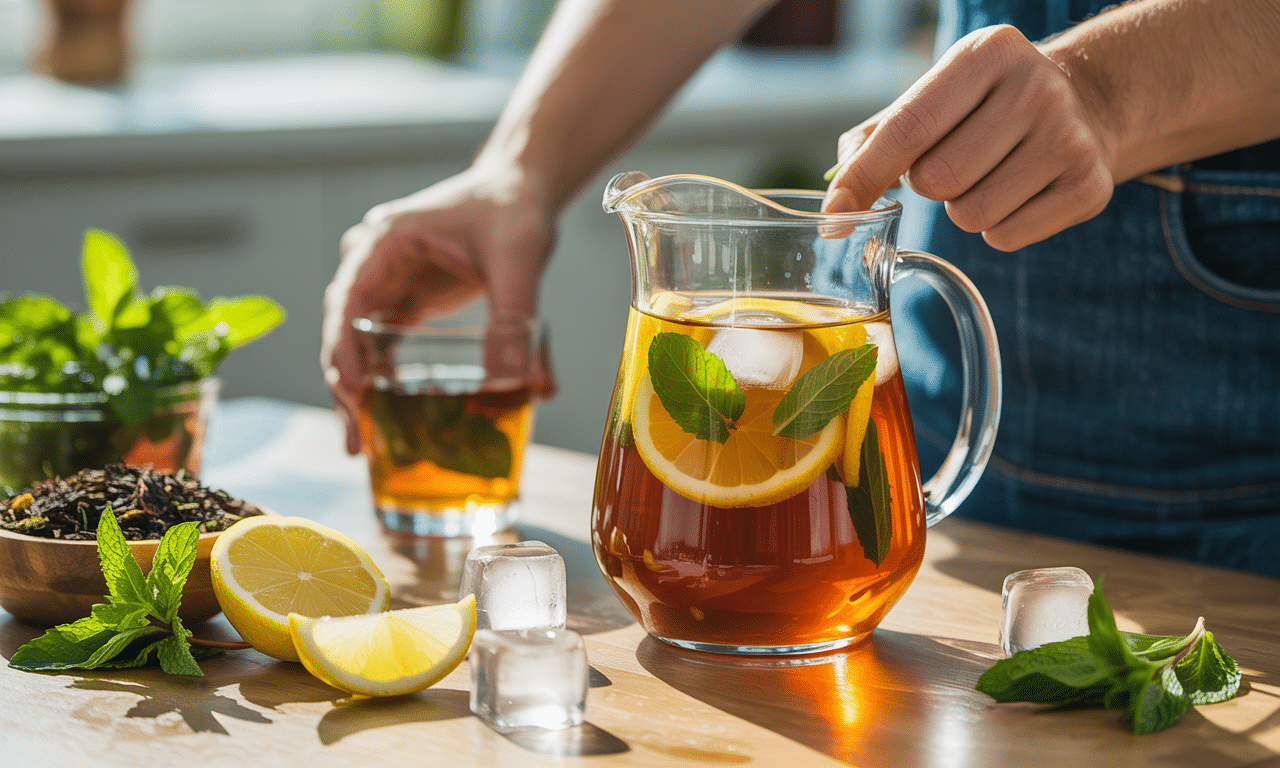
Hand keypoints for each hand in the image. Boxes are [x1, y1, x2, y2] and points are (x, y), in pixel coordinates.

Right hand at [322, 165, 558, 454]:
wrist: (521, 188)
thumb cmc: (514, 208)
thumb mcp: (519, 259)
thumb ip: (517, 318)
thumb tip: (523, 385)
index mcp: (385, 241)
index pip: (348, 302)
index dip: (343, 351)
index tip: (351, 394)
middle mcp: (373, 262)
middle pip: (344, 331)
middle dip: (347, 386)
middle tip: (356, 441)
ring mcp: (386, 283)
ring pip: (359, 344)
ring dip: (360, 391)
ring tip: (365, 444)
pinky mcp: (406, 301)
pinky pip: (384, 346)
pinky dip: (384, 380)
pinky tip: (388, 420)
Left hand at [823, 25, 1114, 250]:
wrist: (1086, 102)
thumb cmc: (986, 105)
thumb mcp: (937, 95)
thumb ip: (878, 137)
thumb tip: (838, 195)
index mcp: (986, 54)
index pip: (908, 128)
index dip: (864, 175)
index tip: (834, 213)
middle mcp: (1034, 88)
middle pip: (937, 180)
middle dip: (927, 185)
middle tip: (952, 163)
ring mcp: (1069, 137)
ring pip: (970, 215)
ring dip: (963, 209)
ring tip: (989, 176)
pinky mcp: (1091, 185)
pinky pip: (1006, 237)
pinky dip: (998, 228)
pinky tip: (1018, 193)